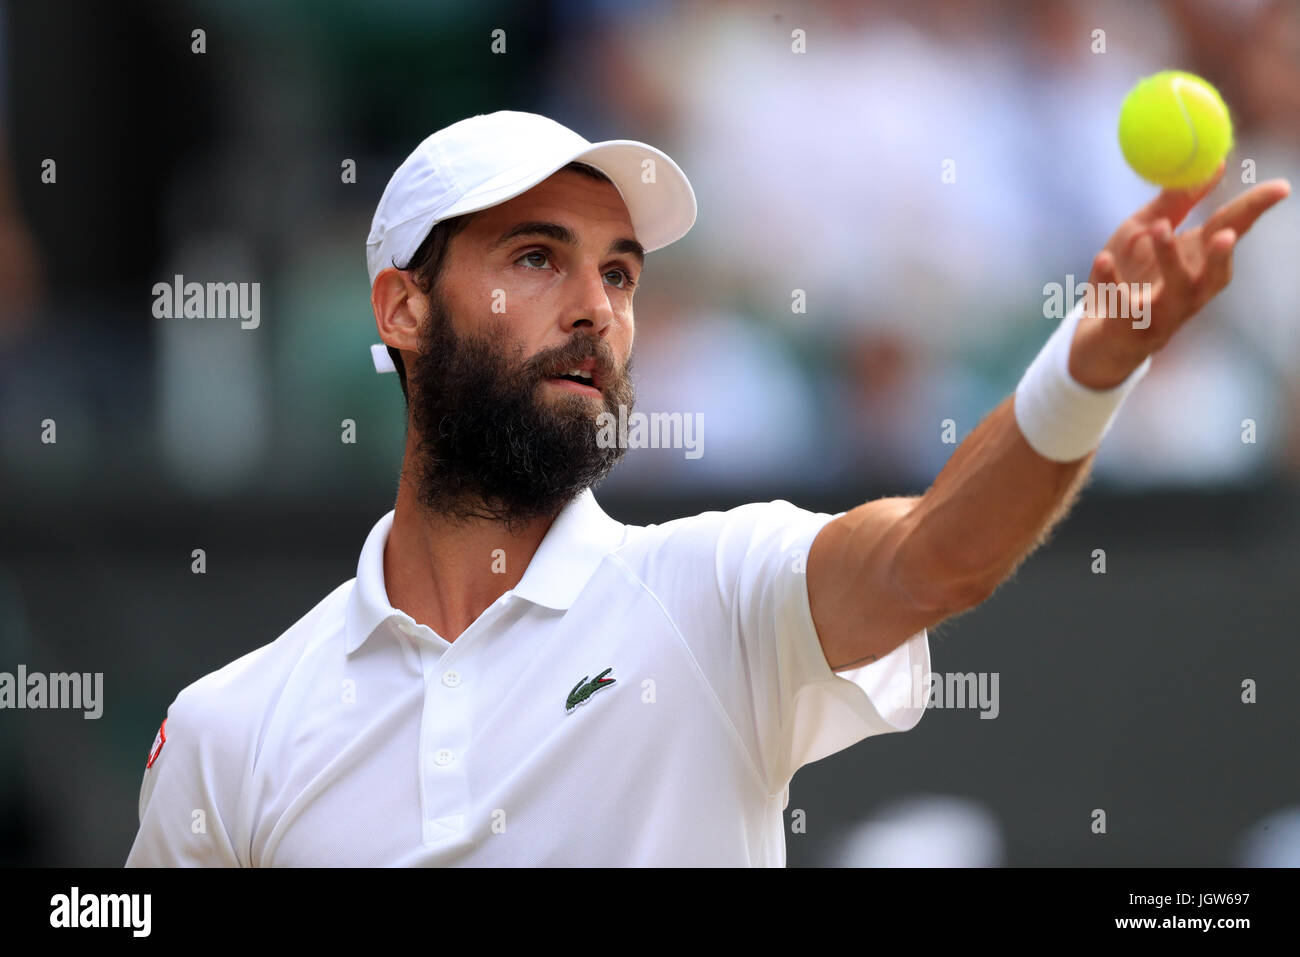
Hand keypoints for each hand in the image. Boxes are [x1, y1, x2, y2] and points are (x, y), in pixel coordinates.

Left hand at [1069, 162, 1290, 388]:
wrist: (1095, 331)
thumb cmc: (1127, 275)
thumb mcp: (1145, 230)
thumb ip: (1176, 201)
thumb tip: (1214, 162)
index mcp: (1196, 260)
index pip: (1233, 230)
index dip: (1256, 210)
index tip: (1280, 187)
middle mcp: (1190, 289)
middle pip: (1215, 273)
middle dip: (1222, 254)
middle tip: (1225, 233)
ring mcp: (1162, 312)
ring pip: (1176, 292)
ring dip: (1170, 259)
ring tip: (1160, 227)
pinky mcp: (1129, 328)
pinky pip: (1122, 305)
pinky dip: (1111, 281)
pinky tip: (1102, 259)